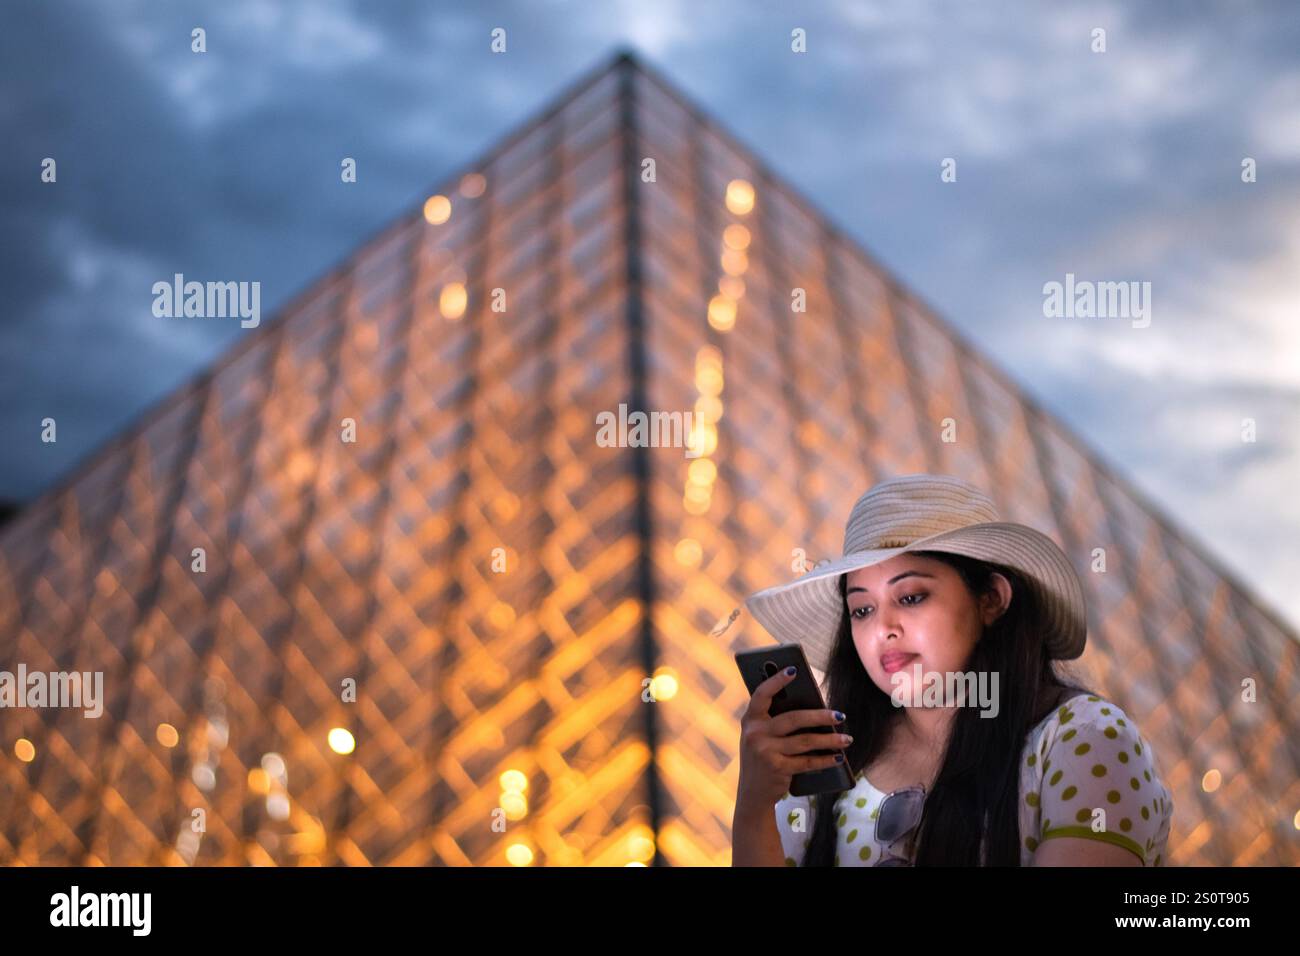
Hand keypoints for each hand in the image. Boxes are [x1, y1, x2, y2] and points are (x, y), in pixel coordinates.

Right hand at [736, 666, 849, 807]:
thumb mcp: (762, 736)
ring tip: (847, 738)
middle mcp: (755, 733)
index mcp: (750, 719)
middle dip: (820, 716)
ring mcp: (764, 751)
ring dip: (829, 739)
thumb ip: (776, 721)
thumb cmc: (763, 756)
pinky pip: (807, 761)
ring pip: (804, 741)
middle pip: (793, 719)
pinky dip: (825, 759)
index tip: (794, 670)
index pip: (762, 694)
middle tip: (841, 715)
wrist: (752, 793)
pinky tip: (838, 756)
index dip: (776, 681)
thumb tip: (813, 705)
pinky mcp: (777, 769)